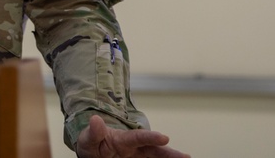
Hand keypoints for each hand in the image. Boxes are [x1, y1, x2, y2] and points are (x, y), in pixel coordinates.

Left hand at [75, 115, 189, 157]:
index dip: (151, 137)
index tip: (165, 137)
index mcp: (123, 139)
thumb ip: (93, 132)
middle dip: (170, 153)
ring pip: (157, 157)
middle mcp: (135, 148)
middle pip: (155, 150)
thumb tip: (95, 120)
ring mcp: (139, 157)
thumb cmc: (91, 143)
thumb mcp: (88, 138)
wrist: (92, 153)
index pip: (138, 137)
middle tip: (186, 156)